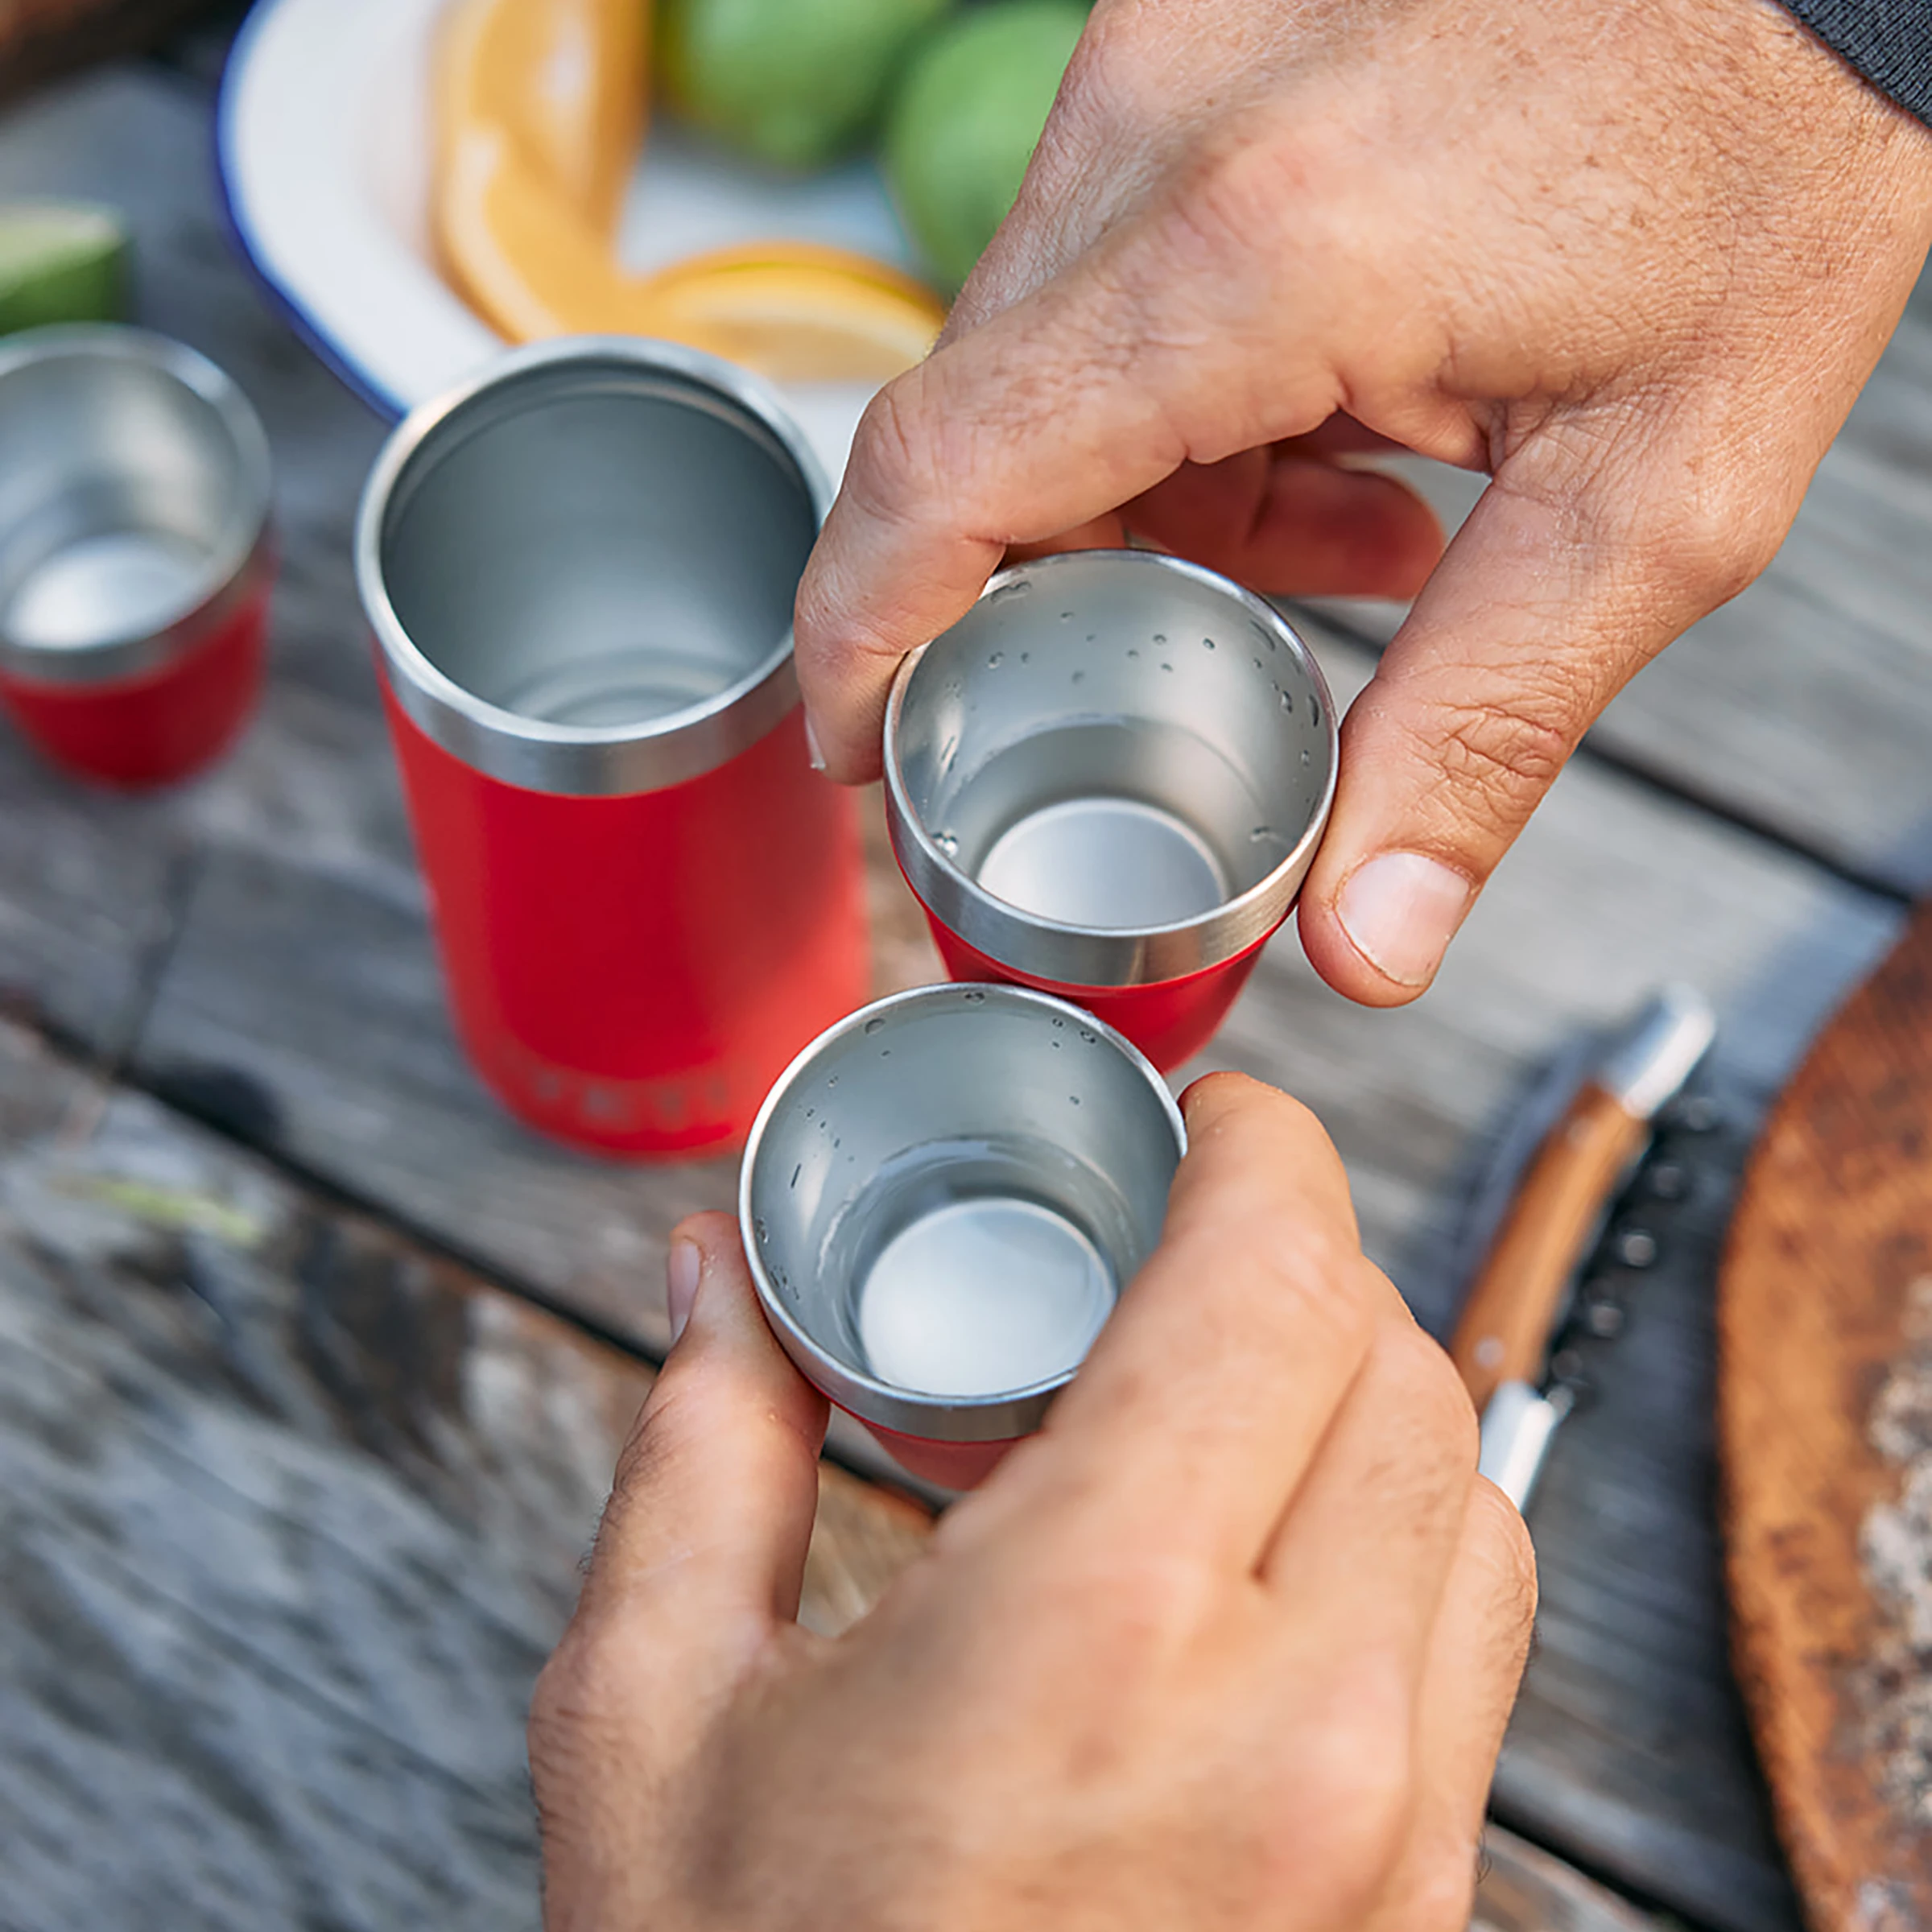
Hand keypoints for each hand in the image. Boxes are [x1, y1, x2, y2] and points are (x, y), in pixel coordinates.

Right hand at [529, 1075, 1535, 1930]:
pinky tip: (1253, 1559)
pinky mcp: (1419, 1920)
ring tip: (1212, 1391)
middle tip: (1174, 1248)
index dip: (1263, 1152)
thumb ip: (703, 1449)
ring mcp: (1392, 1847)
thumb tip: (714, 1277)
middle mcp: (1303, 1734)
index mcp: (1099, 1635)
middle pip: (1404, 1365)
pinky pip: (1476, 1652)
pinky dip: (1399, 1542)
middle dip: (1301, 1260)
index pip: (1281, 1282)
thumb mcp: (652, 1720)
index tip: (1210, 1118)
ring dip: (1363, 1395)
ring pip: (1471, 1498)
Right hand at [794, 0, 1931, 1003]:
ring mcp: (1162, 55)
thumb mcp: (1658, 495)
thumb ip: (1482, 730)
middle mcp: (1169, 125)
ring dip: (1143, 475)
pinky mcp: (1185, 32)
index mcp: (1268, 255)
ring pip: (1037, 347)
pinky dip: (1178, 373)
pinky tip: (1335, 407)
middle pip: (982, 426)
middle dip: (1058, 575)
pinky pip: (1099, 255)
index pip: (949, 470)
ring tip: (1342, 513)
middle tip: (1197, 645)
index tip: (855, 740)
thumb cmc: (1771, 159)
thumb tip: (1366, 943)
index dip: (861, 631)